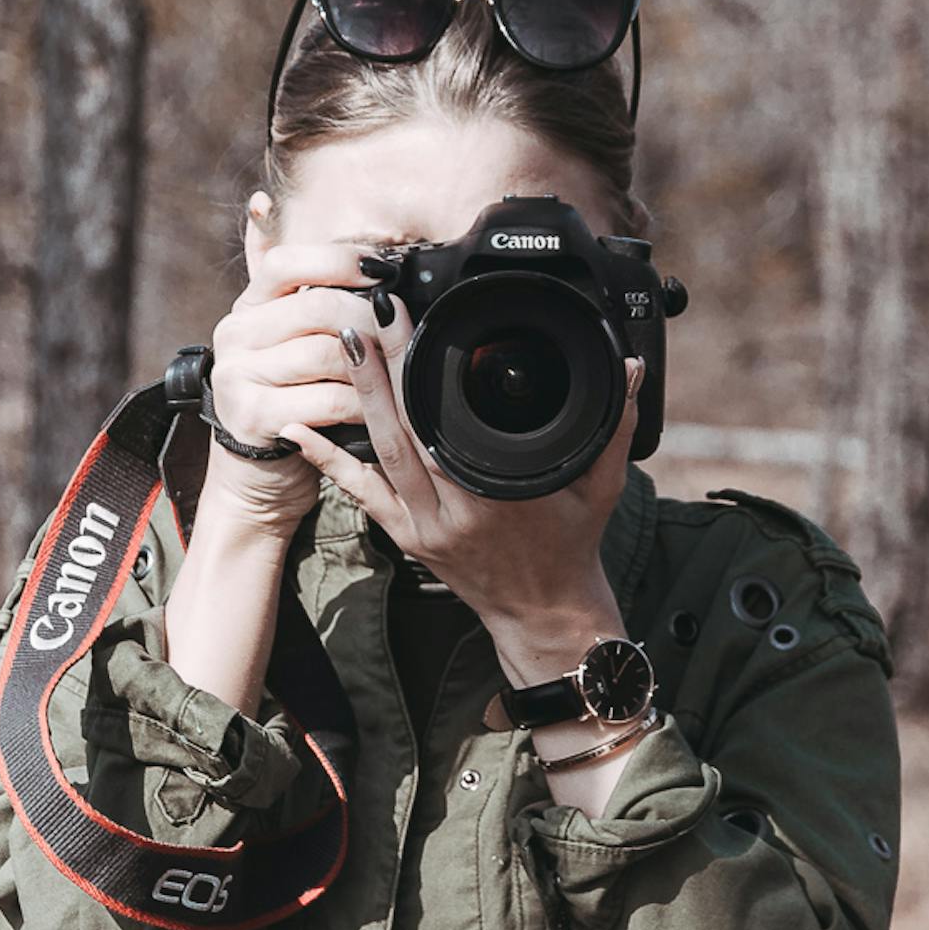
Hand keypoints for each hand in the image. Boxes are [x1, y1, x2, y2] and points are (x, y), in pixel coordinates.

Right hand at [194, 241, 383, 537]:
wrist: (253, 476)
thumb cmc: (283, 398)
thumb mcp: (276, 333)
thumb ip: (279, 278)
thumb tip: (262, 202)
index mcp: (247, 306)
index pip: (287, 261)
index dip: (338, 260)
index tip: (382, 268)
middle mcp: (235, 335)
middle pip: (317, 306)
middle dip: (370, 315)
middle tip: (402, 327)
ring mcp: (239, 376)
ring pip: (328, 354)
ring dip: (375, 364)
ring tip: (400, 369)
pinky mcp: (252, 417)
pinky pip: (329, 400)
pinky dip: (365, 405)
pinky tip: (381, 409)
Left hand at [285, 301, 639, 684]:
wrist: (544, 613)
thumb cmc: (572, 547)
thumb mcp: (603, 486)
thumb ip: (615, 424)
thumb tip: (631, 368)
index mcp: (499, 495)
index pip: (451, 423)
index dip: (425, 372)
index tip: (415, 321)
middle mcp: (454, 512)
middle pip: (406, 431)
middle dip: (382, 369)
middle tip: (367, 315)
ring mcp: (423, 528)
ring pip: (379, 456)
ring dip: (357, 399)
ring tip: (343, 346)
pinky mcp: (405, 538)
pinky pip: (360, 494)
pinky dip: (327, 460)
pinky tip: (298, 427)